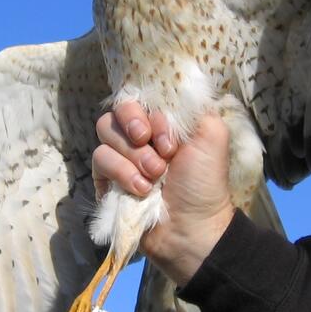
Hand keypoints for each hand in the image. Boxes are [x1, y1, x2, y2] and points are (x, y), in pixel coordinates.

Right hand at [93, 102, 234, 286]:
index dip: (151, 115)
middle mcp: (139, 136)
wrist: (191, 227)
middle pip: (117, 111)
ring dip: (133, 157)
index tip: (170, 141)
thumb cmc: (204, 183)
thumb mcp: (211, 135)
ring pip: (105, 134)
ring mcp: (120, 157)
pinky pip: (99, 159)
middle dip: (136, 130)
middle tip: (160, 154)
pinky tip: (141, 190)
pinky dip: (121, 173)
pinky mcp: (106, 179)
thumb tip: (174, 84)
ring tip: (155, 178)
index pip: (140, 97)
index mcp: (162, 122)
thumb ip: (194, 105)